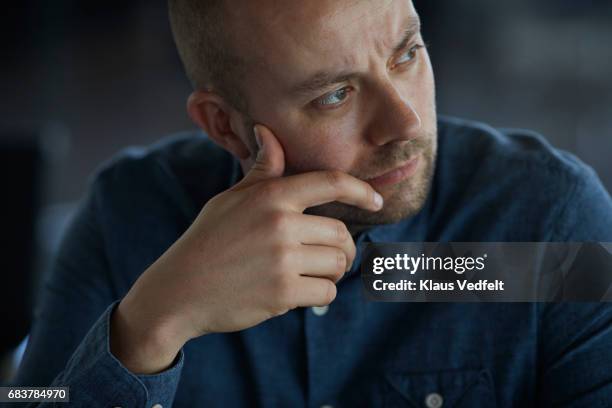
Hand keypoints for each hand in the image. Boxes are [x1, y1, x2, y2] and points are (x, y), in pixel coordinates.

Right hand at [110, 124, 382, 372]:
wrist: (179, 290)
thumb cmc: (208, 240)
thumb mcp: (230, 199)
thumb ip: (261, 170)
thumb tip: (267, 131)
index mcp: (270, 195)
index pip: (330, 182)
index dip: (361, 190)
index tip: (377, 200)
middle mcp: (281, 223)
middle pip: (341, 233)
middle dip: (341, 248)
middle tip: (326, 256)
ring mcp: (283, 259)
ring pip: (338, 264)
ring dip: (331, 272)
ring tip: (307, 273)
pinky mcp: (283, 292)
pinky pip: (327, 292)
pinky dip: (319, 294)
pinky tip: (295, 292)